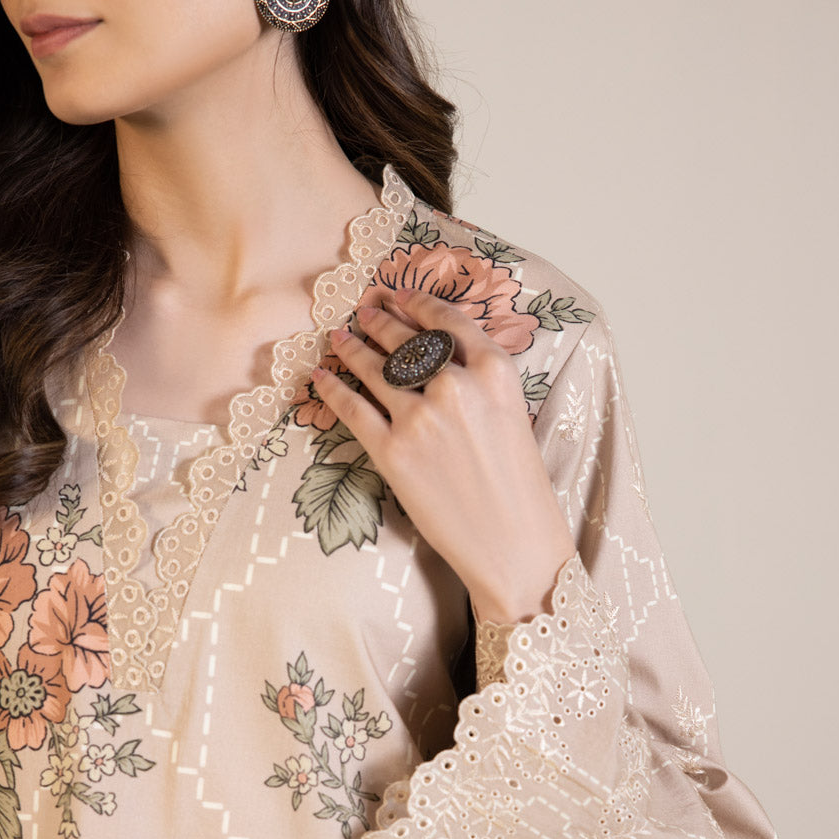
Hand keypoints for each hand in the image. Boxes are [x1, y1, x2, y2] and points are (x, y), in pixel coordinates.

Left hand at [311, 286, 575, 623]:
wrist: (514, 543)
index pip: (446, 321)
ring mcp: (421, 418)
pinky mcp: (393, 452)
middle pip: (405, 340)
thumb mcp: (512, 414)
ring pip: (374, 369)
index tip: (399, 295)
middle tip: (361, 311)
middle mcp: (455, 386)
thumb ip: (478, 381)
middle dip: (378, 321)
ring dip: (351, 349)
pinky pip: (353, 409)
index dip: (416, 303)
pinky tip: (320, 377)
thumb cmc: (518, 485)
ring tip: (338, 338)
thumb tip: (436, 358)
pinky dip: (332, 389)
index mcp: (494, 371)